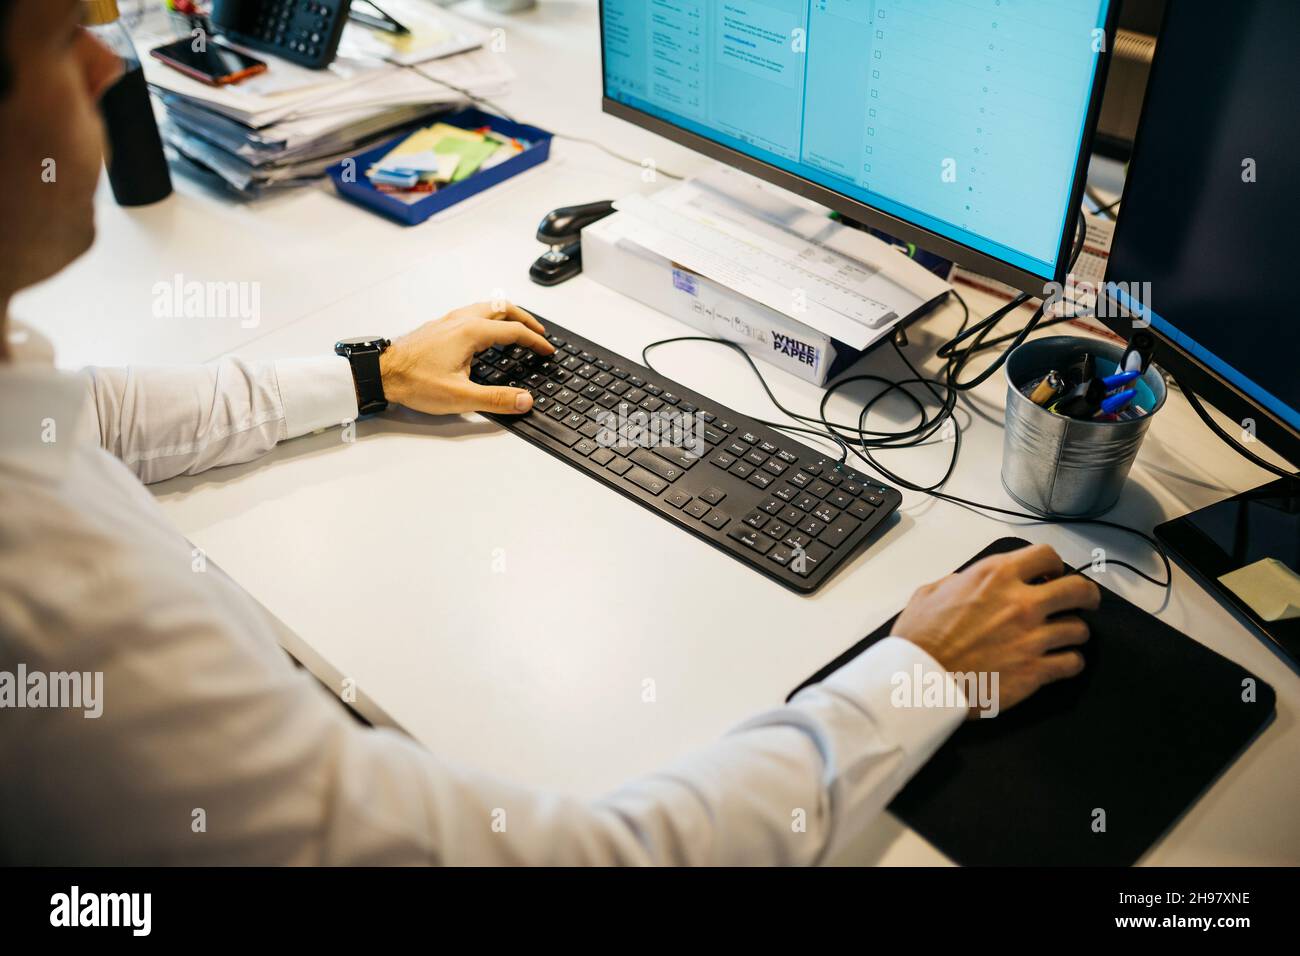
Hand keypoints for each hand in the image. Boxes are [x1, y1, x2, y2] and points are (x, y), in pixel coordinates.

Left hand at [379, 302, 555, 415]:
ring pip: (487, 307)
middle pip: (503, 309)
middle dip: (525, 319)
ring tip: (518, 328)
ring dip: (507, 315)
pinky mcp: (440, 326)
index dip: (535, 341)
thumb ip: (496, 399)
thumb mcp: (459, 396)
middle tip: (539, 332)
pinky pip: (473, 313)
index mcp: (471, 332)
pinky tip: (487, 334)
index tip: (547, 350)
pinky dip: (490, 318)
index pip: (514, 331)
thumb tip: (524, 400)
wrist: (381, 373)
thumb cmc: (414, 382)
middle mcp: (461, 320)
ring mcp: (449, 321)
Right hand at [892, 544, 1100, 716]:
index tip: (1053, 574)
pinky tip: (1061, 662)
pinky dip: (1070, 662)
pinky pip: (1072, 662)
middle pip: (1077, 589)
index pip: (1046, 555)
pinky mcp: (1035, 670)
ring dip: (1074, 632)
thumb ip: (956, 582)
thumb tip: (964, 583)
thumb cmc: (920, 639)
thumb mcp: (929, 593)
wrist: (919, 679)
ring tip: (1065, 637)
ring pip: (1079, 629)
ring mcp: (1031, 637)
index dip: (1054, 564)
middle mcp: (1020, 602)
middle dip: (1085, 595)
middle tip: (1083, 602)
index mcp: (995, 576)